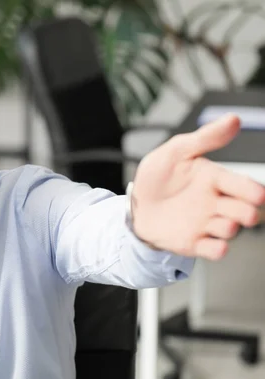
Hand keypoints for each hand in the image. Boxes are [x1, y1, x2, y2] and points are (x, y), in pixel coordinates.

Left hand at [131, 114, 264, 260]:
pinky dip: (217, 250)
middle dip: (246, 213)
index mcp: (215, 179)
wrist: (135, 204)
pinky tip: (216, 246)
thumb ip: (204, 139)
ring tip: (219, 223)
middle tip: (243, 213)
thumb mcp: (175, 152)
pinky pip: (212, 250)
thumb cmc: (157, 176)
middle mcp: (216, 202)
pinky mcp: (194, 242)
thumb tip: (233, 119)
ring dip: (228, 228)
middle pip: (243, 210)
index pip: (241, 184)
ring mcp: (205, 224)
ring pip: (229, 230)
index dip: (251, 190)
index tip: (258, 195)